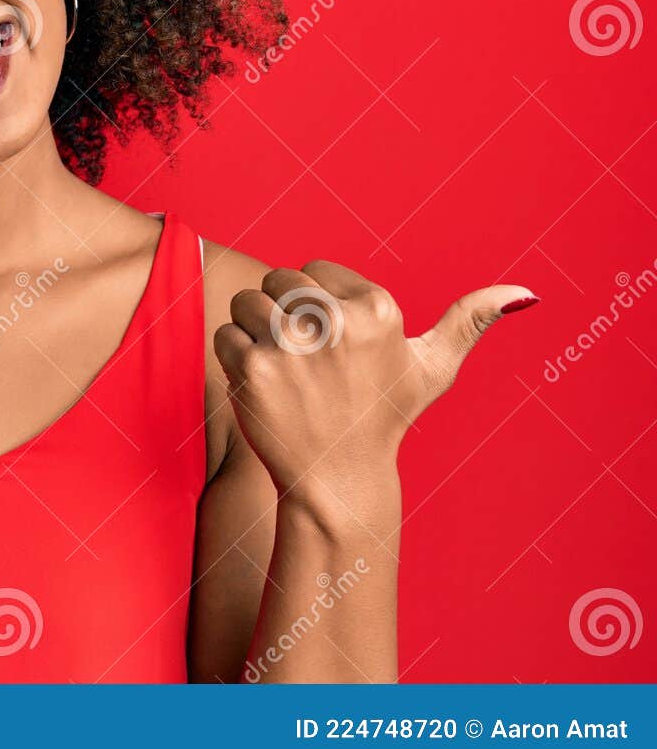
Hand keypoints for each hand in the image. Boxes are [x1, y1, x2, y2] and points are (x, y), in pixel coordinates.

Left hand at [213, 259, 535, 516]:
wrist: (339, 480)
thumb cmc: (384, 418)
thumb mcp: (432, 368)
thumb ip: (469, 322)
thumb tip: (524, 292)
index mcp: (377, 308)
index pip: (313, 268)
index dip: (314, 303)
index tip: (330, 343)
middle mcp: (335, 320)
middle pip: (276, 278)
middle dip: (280, 311)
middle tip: (302, 358)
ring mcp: (291, 344)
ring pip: (245, 302)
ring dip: (253, 332)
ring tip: (283, 370)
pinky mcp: (254, 368)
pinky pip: (225, 334)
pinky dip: (233, 358)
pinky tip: (264, 386)